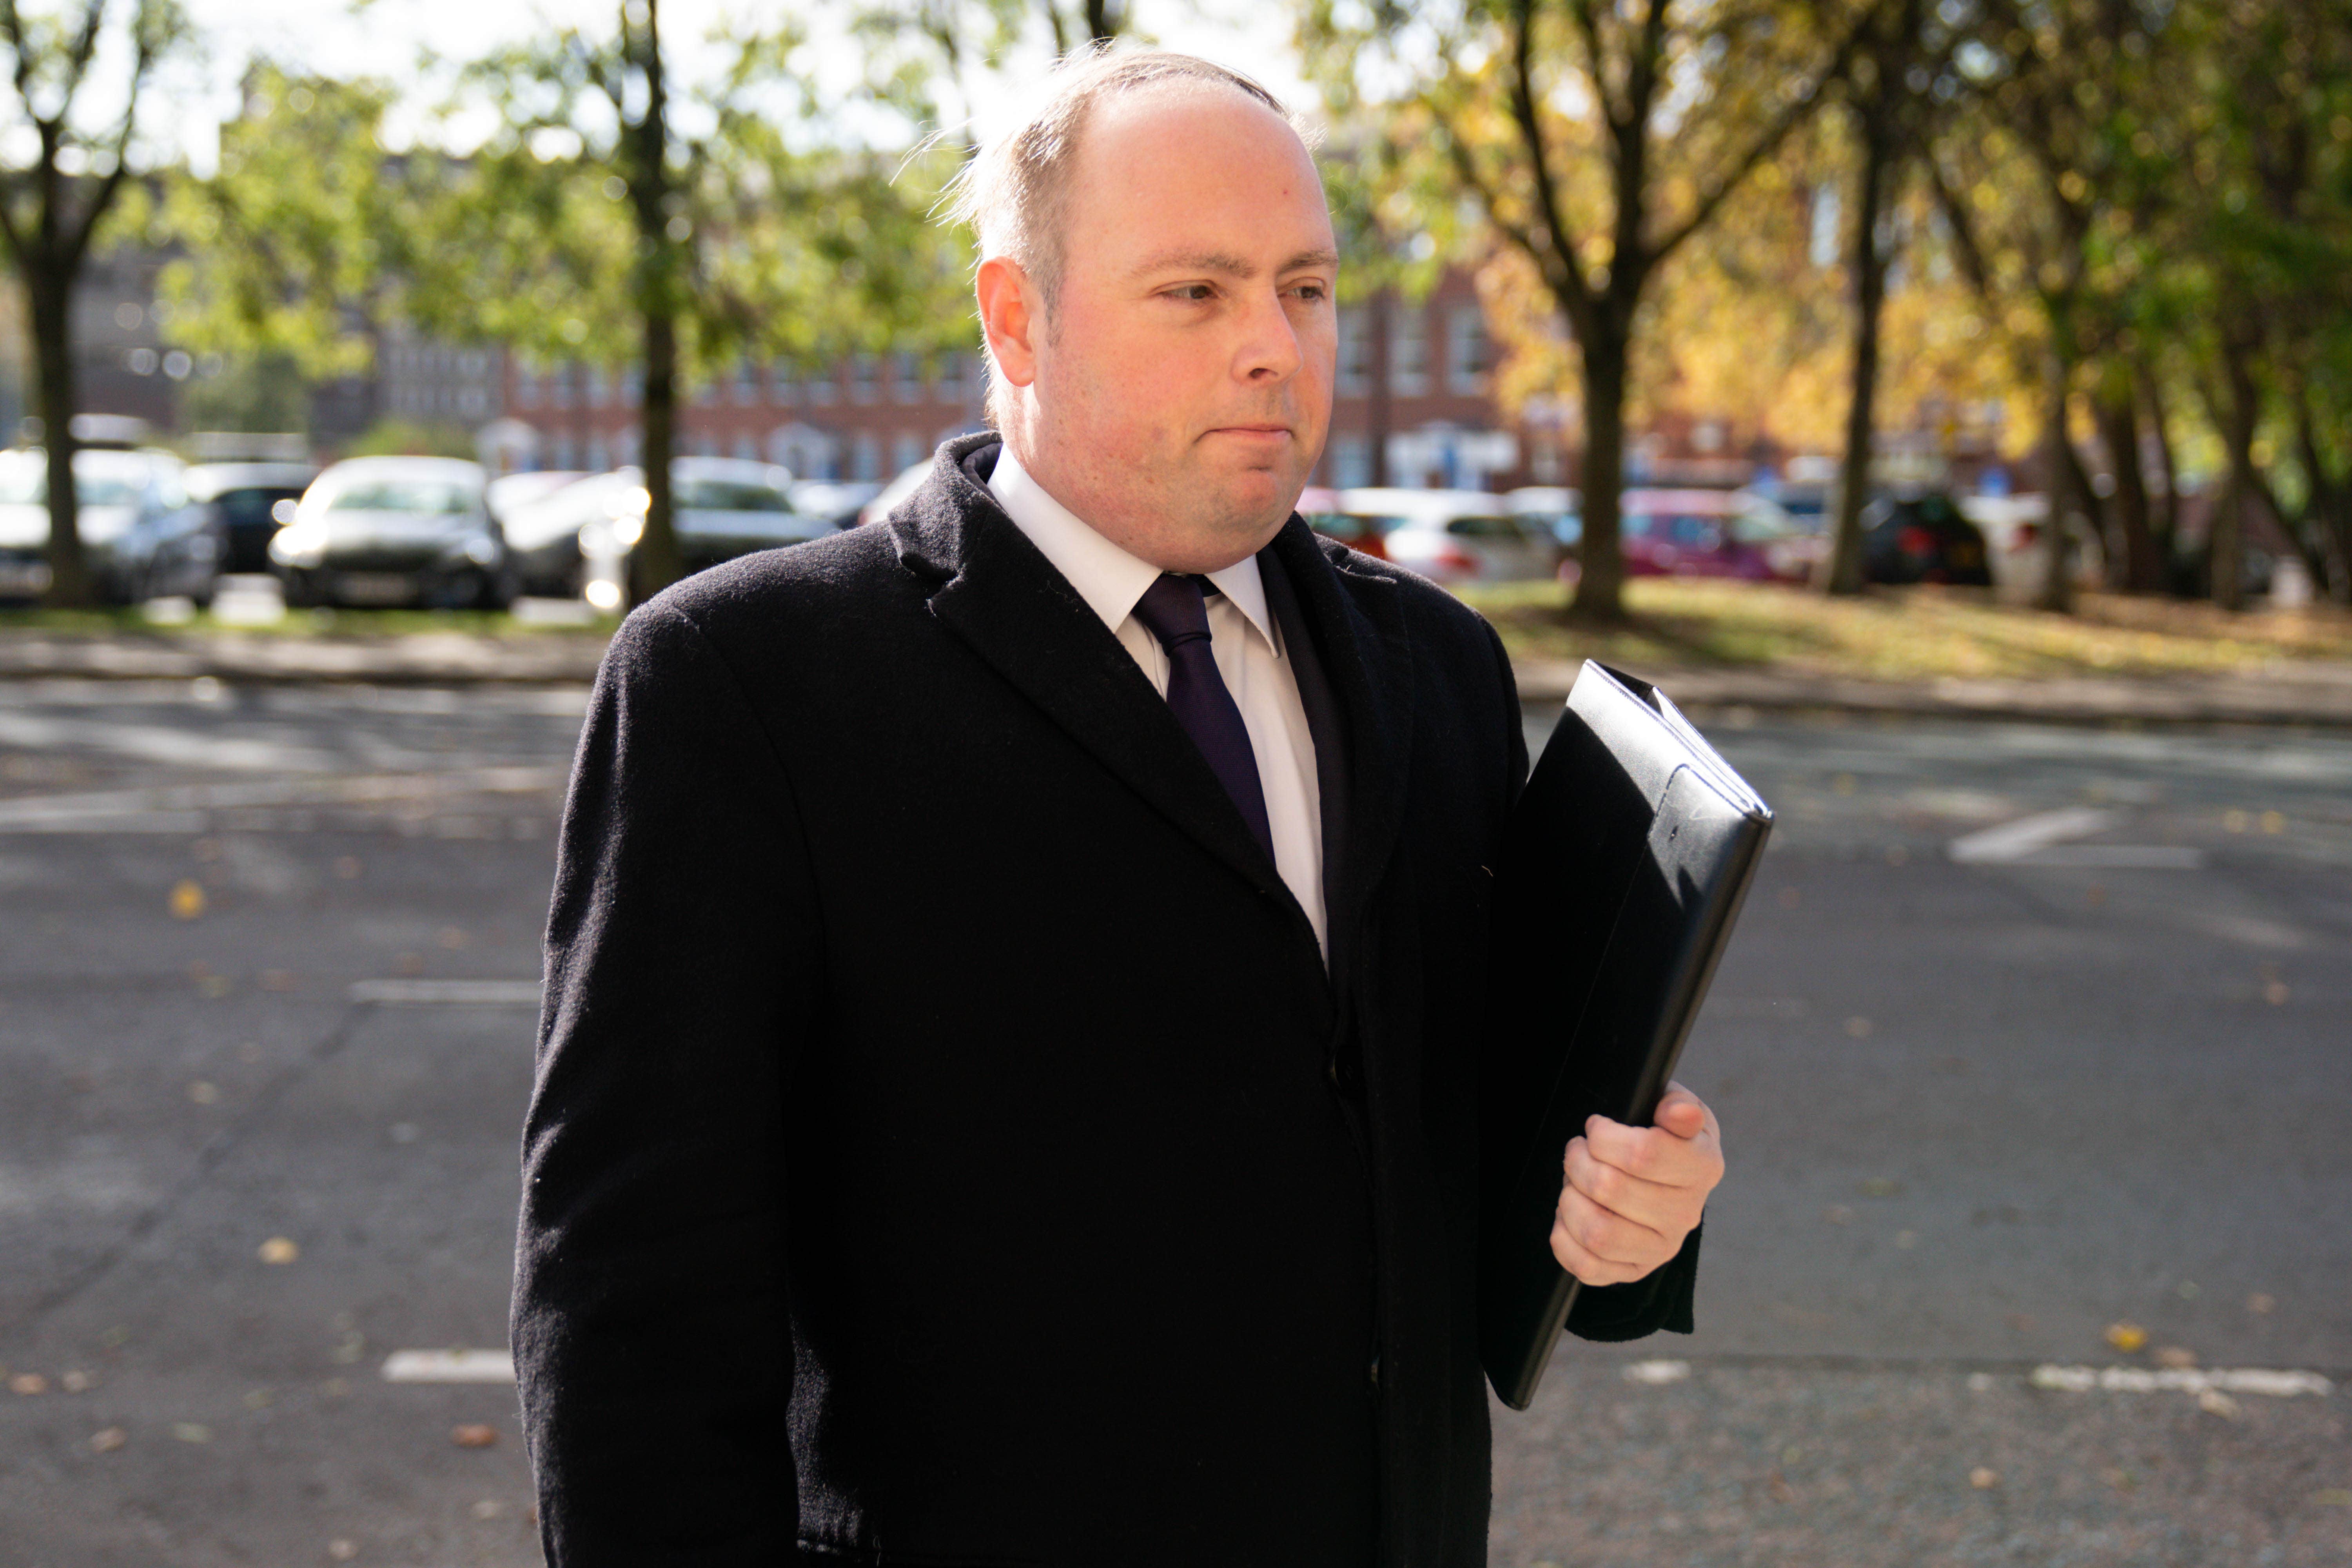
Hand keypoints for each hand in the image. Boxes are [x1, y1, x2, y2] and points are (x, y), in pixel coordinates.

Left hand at [1549, 1082, 1722, 1286]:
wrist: (1666, 1174)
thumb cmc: (1663, 1135)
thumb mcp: (1675, 1107)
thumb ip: (1678, 1106)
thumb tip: (1678, 1114)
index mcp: (1702, 1167)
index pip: (1643, 1153)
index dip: (1604, 1136)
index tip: (1597, 1127)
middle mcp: (1686, 1214)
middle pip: (1610, 1189)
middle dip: (1578, 1162)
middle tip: (1577, 1150)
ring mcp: (1661, 1248)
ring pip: (1597, 1232)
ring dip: (1570, 1200)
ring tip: (1573, 1182)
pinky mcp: (1634, 1270)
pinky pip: (1587, 1268)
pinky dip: (1564, 1240)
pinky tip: (1569, 1215)